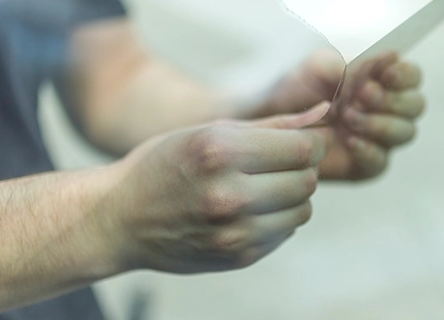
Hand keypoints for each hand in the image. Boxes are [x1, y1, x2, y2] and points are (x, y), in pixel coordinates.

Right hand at [106, 104, 328, 273]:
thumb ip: (270, 124)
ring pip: (303, 209)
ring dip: (293, 195)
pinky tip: (251, 208)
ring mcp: (233, 232)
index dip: (310, 142)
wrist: (120, 219)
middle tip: (279, 163)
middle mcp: (228, 195)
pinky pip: (284, 232)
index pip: (302, 148)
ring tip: (264, 186)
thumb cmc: (163, 165)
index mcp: (219, 152)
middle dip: (302, 167)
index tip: (301, 141)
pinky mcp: (238, 257)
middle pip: (307, 179)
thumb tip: (322, 113)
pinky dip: (278, 218)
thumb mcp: (208, 131)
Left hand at [259, 50, 425, 180]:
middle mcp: (386, 109)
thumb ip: (348, 63)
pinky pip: (381, 162)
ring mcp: (378, 138)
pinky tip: (350, 141)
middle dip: (392, 100)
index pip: (411, 76)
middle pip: (415, 105)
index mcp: (380, 80)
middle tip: (361, 95)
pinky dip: (369, 150)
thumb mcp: (315, 68)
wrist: (269, 121)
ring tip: (348, 116)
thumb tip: (387, 57)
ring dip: (381, 123)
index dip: (405, 75)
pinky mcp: (364, 164)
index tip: (385, 75)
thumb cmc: (296, 89)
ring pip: (404, 133)